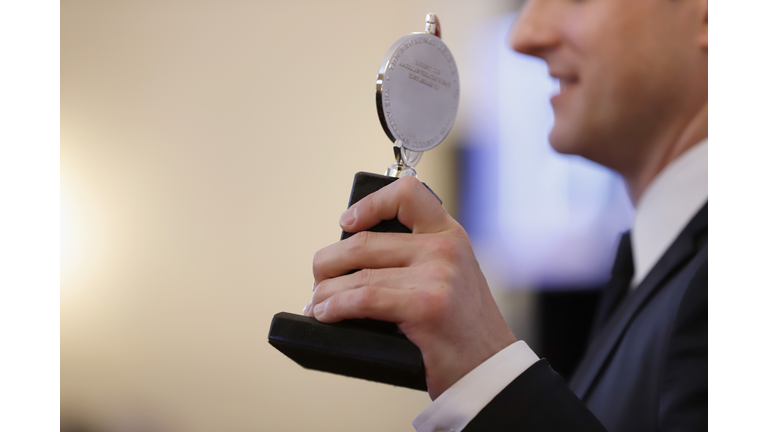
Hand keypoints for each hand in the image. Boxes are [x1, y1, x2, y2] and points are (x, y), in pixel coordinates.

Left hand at [305, 176, 516, 399]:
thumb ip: (413, 258)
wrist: (490, 369)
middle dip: (327, 264)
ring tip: (318, 304)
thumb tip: (349, 259)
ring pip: (357, 274)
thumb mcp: (449, 276)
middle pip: (363, 242)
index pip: (407, 194)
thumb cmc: (462, 329)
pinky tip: (326, 314)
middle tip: (319, 282)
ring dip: (325, 292)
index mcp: (449, 234)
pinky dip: (335, 307)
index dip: (369, 203)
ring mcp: (437, 276)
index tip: (346, 222)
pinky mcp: (426, 306)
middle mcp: (444, 248)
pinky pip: (362, 299)